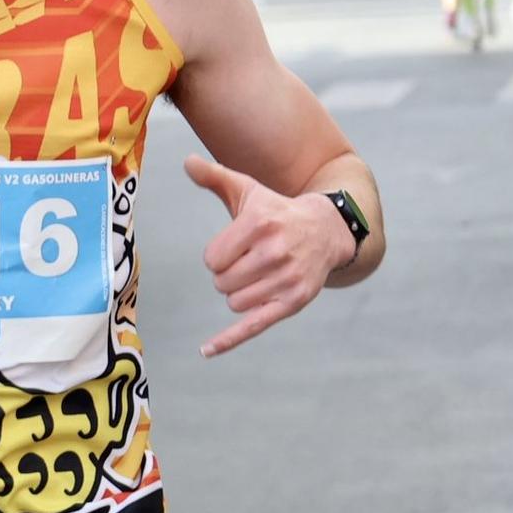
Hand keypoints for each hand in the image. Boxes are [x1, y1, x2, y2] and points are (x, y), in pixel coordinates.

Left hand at [187, 155, 346, 358]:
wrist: (326, 231)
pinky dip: (228, 340)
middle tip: (249, 260)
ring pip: (234, 302)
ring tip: (259, 274)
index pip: (212, 258)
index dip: (218, 255)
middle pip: (221, 281)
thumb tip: (186, 161)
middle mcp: (275, 251)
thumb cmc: (276, 211)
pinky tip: (206, 350)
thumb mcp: (247, 191)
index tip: (235, 246)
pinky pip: (253, 326)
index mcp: (259, 223)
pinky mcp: (294, 302)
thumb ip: (214, 177)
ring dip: (238, 292)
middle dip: (228, 273)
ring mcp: (287, 279)